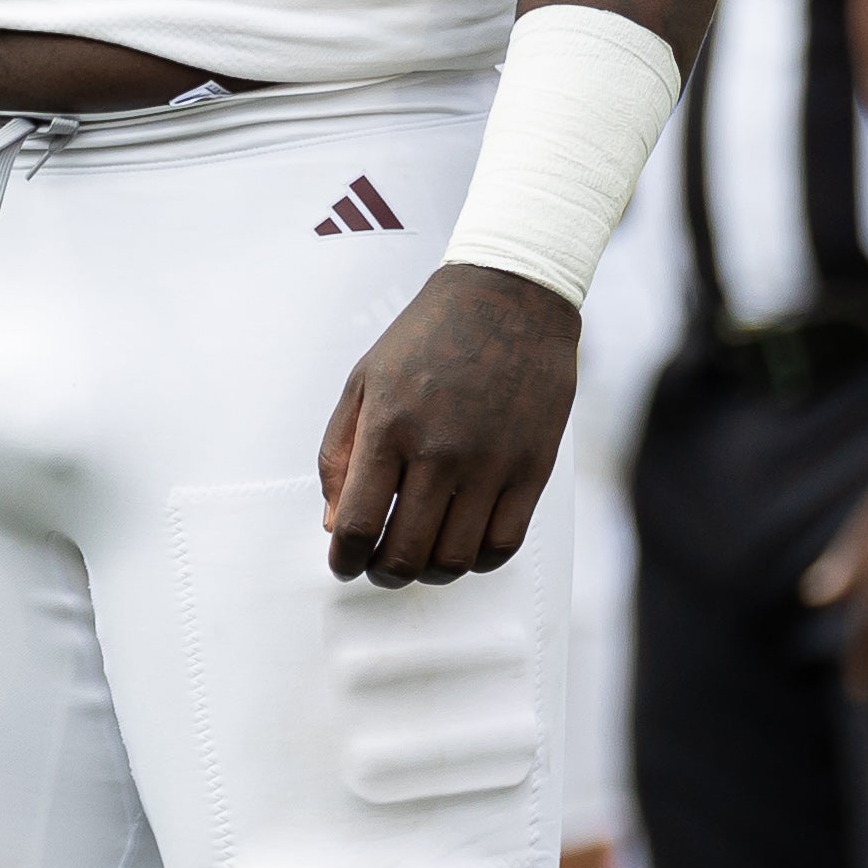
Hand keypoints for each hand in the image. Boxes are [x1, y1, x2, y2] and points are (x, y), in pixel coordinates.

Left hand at [319, 262, 579, 586]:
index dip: (345, 559)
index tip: (344, 563)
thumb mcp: (365, 379)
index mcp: (389, 425)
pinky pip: (504, 545)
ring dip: (429, 572)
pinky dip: (478, 561)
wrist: (509, 294)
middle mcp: (440, 450)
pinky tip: (463, 543)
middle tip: (380, 565)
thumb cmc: (430, 333)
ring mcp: (490, 462)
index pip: (357, 524)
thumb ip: (339, 453)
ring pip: (455, 559)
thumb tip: (335, 525)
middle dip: (384, 573)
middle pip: (405, 554)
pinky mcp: (532, 467)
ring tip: (421, 556)